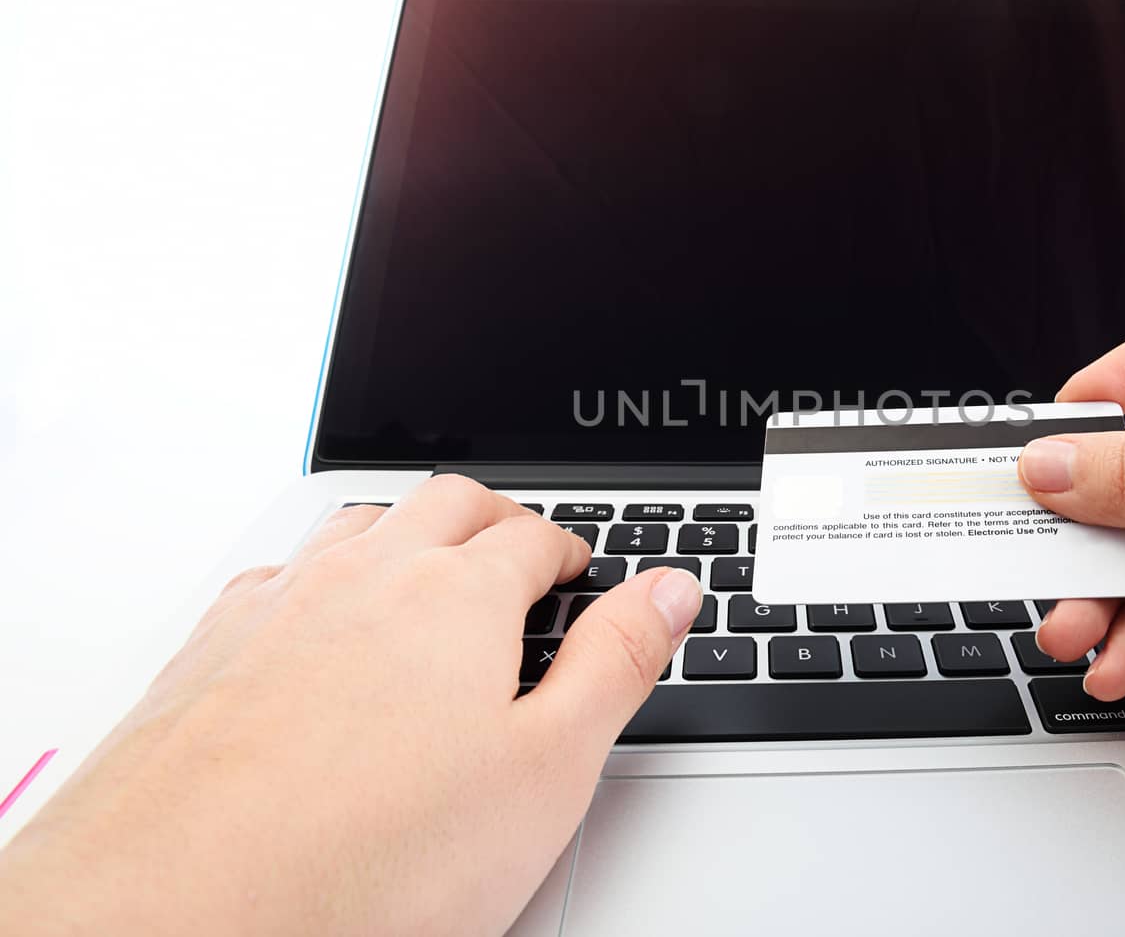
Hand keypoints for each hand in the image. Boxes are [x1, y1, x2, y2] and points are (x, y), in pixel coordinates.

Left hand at [0, 475, 702, 934]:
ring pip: (358, 526)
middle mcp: (363, 578)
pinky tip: (316, 619)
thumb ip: (618, 663)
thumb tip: (671, 589)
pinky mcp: (209, 650)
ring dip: (405, 532)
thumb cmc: (362, 860)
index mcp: (457, 596)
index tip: (580, 572)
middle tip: (519, 551)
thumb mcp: (547, 771)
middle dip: (495, 518)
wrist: (178, 914)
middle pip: (446, 504)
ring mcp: (278, 606)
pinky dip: (319, 575)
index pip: (534, 537)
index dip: (571, 551)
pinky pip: (278, 573)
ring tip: (427, 570)